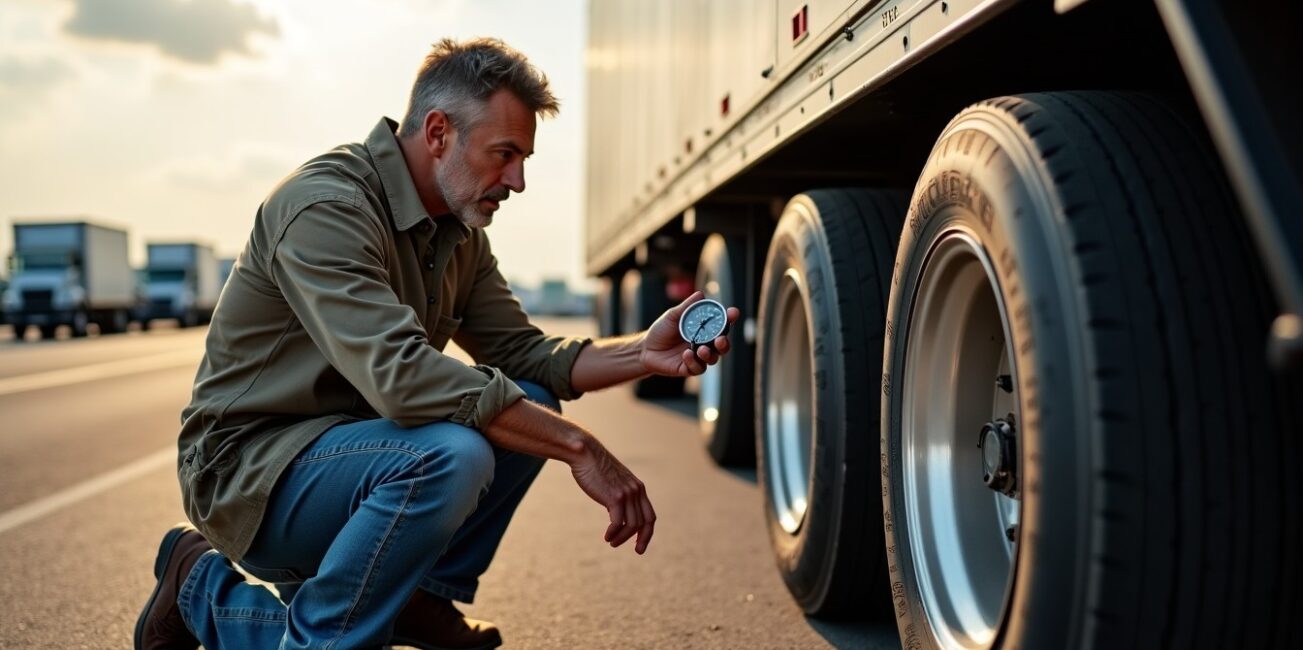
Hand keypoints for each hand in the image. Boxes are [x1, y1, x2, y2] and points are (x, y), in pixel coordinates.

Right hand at [569, 436, 655, 553]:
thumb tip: (617, 511)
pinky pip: (619, 523)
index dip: (648, 533)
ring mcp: (627, 494)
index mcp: (638, 488)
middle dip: (641, 540)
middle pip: (644, 523)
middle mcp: (636, 491)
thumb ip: (619, 494)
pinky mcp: (615, 497)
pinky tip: (606, 537)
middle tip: (635, 551)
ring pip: (632, 526)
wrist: (585, 453)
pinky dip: (614, 533)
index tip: (640, 545)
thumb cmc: (595, 467)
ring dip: (622, 538)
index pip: (650, 516)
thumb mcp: (613, 481)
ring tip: (612, 542)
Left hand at [640, 291, 740, 376]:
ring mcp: (698, 357)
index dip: (729, 318)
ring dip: (709, 355)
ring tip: (701, 349)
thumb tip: (700, 294)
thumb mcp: (673, 316)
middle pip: (722, 346)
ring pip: (713, 359)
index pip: (721, 324)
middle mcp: (705, 344)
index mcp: (704, 329)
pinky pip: (697, 368)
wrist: (646, 348)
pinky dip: (693, 362)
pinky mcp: (689, 368)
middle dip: (724, 343)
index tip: (733, 312)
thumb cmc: (662, 330)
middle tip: (720, 340)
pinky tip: (686, 355)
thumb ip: (687, 307)